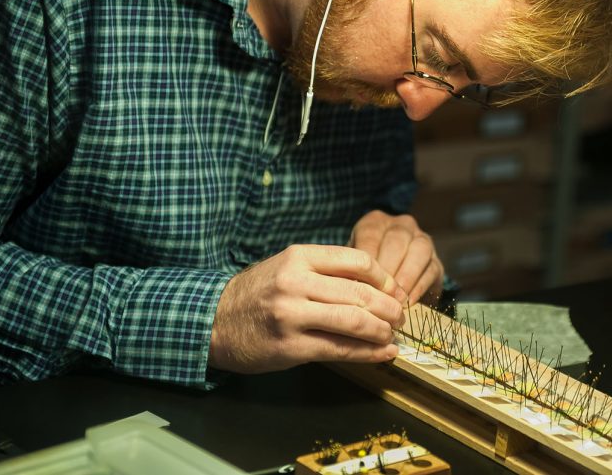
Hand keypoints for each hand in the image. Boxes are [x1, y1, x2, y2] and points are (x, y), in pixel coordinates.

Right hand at [208, 244, 407, 373]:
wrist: (212, 321)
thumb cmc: (257, 294)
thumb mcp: (288, 268)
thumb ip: (326, 272)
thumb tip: (377, 287)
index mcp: (299, 257)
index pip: (357, 261)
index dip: (384, 278)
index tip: (394, 290)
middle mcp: (296, 282)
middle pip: (360, 293)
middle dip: (389, 307)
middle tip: (400, 316)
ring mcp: (292, 315)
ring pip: (353, 321)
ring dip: (381, 331)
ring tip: (392, 336)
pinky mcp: (290, 347)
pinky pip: (339, 349)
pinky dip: (367, 353)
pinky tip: (382, 354)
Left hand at [349, 210, 443, 305]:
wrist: (390, 280)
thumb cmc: (364, 272)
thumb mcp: (353, 265)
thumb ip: (351, 270)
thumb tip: (351, 284)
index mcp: (375, 222)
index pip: (370, 235)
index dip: (366, 260)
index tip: (359, 283)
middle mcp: (402, 225)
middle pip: (396, 240)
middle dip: (388, 268)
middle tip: (379, 292)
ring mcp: (423, 241)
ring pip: (420, 250)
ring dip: (407, 276)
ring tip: (396, 299)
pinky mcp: (436, 262)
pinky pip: (431, 270)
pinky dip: (420, 287)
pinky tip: (408, 302)